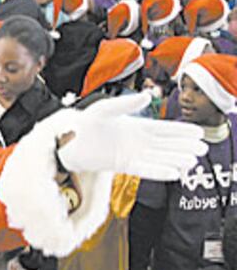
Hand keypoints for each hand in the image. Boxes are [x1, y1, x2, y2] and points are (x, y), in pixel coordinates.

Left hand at [57, 93, 206, 180]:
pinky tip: (173, 174)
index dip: (181, 131)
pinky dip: (158, 171)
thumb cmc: (84, 122)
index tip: (198, 132)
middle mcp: (135, 141)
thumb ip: (126, 104)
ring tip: (193, 162)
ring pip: (158, 158)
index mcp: (135, 125)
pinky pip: (144, 170)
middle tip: (203, 148)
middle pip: (165, 145)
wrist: (66, 141)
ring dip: (175, 160)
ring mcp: (130, 154)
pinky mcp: (121, 165)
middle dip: (183, 147)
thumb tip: (148, 95)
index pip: (163, 129)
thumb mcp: (105, 109)